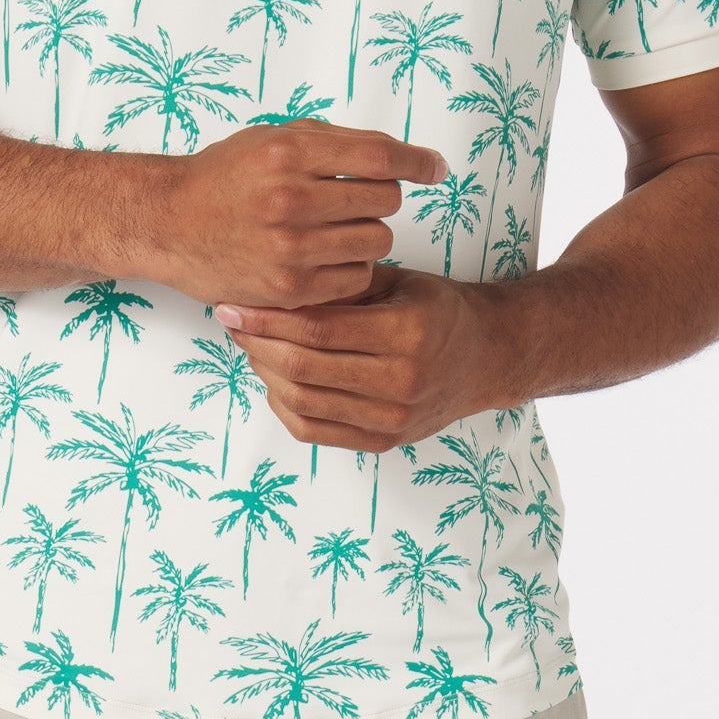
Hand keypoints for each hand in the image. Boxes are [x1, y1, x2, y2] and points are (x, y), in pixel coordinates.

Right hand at [155, 119, 448, 311]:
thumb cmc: (226, 177)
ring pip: (375, 240)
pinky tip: (326, 257)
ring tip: (336, 230)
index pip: (379, 154)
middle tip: (360, 200)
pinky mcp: (289, 288)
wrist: (169, 222)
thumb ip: (333, 143)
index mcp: (290, 152)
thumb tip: (402, 157)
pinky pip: (356, 278)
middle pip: (384, 198)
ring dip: (366, 234)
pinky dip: (352, 268)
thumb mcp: (273, 139)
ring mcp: (289, 247)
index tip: (435, 168)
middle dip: (381, 197)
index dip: (417, 160)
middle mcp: (290, 197)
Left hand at [212, 263, 505, 454]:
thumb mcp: (397, 280)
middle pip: (304, 367)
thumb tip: (275, 277)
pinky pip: (315, 431)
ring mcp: (394, 419)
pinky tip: (274, 377)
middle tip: (232, 321)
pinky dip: (283, 406)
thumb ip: (343, 282)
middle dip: (256, 343)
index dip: (267, 318)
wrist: (485, 357)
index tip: (234, 304)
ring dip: (265, 373)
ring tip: (250, 345)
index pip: (318, 329)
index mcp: (407, 333)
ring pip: (303, 402)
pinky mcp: (385, 441)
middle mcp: (402, 381)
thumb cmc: (436, 308)